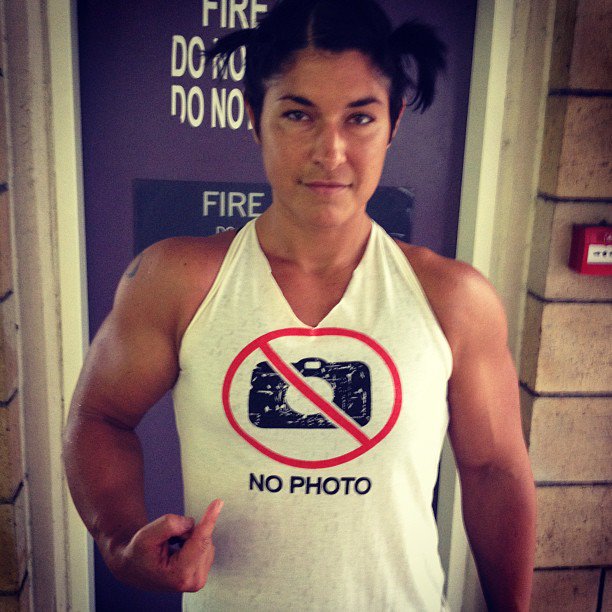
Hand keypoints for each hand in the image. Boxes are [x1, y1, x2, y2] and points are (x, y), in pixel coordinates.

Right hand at [107, 499, 222, 591]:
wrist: (134, 567)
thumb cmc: (139, 552)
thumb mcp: (147, 535)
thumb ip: (170, 525)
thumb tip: (191, 523)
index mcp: (179, 574)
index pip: (200, 541)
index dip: (209, 520)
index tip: (218, 503)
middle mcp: (193, 580)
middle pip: (203, 538)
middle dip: (187, 531)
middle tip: (168, 539)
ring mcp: (199, 578)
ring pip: (205, 540)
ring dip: (189, 537)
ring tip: (171, 547)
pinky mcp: (203, 572)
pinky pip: (205, 544)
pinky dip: (193, 541)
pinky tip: (179, 549)